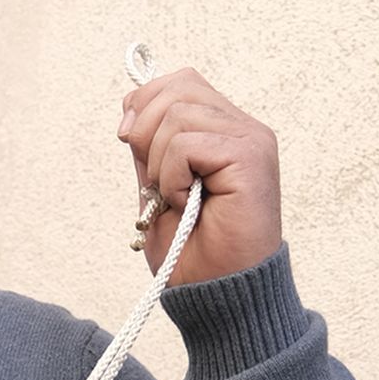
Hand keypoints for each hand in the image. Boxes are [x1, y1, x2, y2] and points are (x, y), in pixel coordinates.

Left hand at [118, 67, 282, 287]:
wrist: (220, 296)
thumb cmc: (194, 255)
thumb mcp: (156, 187)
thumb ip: (149, 146)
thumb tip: (130, 109)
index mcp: (224, 131)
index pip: (180, 83)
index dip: (144, 104)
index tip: (127, 142)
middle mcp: (243, 129)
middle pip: (177, 86)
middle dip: (145, 130)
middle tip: (153, 181)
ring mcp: (251, 140)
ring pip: (177, 113)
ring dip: (158, 163)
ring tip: (175, 199)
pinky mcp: (250, 156)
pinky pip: (186, 143)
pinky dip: (171, 177)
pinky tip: (185, 204)